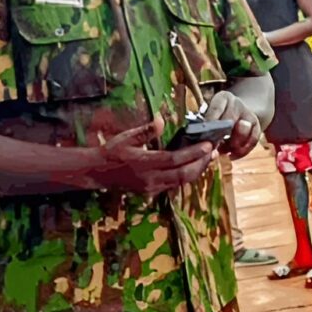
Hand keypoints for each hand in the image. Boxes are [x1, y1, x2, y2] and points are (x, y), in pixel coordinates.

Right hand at [94, 120, 216, 194]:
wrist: (98, 173)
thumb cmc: (111, 152)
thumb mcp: (126, 138)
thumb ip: (146, 131)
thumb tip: (161, 120)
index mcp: (144, 163)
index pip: (175, 160)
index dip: (194, 153)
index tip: (208, 145)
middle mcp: (150, 178)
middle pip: (183, 174)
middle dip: (201, 163)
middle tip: (213, 151)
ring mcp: (151, 187)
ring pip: (181, 182)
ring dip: (197, 171)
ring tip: (208, 159)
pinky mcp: (151, 191)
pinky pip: (174, 185)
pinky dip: (186, 176)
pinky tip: (193, 167)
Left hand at [203, 91, 261, 159]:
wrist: (237, 113)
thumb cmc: (216, 117)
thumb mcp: (209, 114)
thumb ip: (205, 125)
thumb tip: (200, 142)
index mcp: (223, 98)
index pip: (217, 108)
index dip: (210, 122)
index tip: (204, 135)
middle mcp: (237, 104)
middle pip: (231, 119)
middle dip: (221, 135)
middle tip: (212, 146)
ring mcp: (248, 114)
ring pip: (244, 129)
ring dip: (233, 143)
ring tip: (223, 151)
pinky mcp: (257, 126)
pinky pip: (253, 140)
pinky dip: (242, 150)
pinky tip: (231, 155)